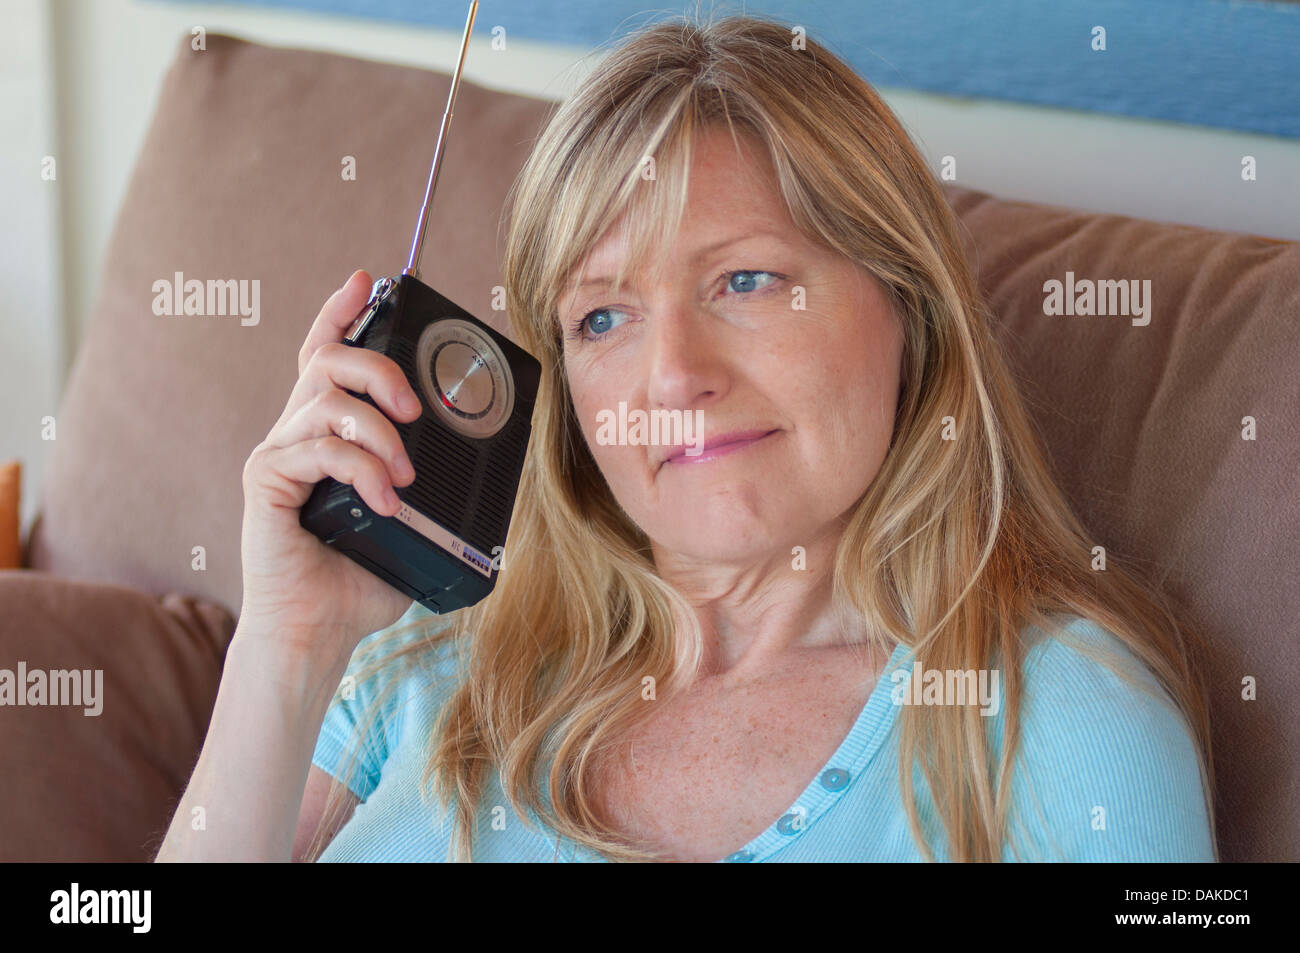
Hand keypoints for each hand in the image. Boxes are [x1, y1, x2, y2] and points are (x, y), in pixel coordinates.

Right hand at [237, 269, 422, 662]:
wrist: (319, 632)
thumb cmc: (362, 579)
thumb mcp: (413, 520)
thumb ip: (434, 486)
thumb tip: (494, 471)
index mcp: (329, 435)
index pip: (327, 358)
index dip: (343, 312)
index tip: (367, 279)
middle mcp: (299, 435)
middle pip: (325, 360)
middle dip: (377, 367)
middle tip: (413, 406)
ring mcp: (280, 455)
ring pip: (325, 401)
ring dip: (378, 432)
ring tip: (405, 476)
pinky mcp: (267, 482)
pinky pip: (316, 447)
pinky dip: (360, 468)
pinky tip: (385, 499)